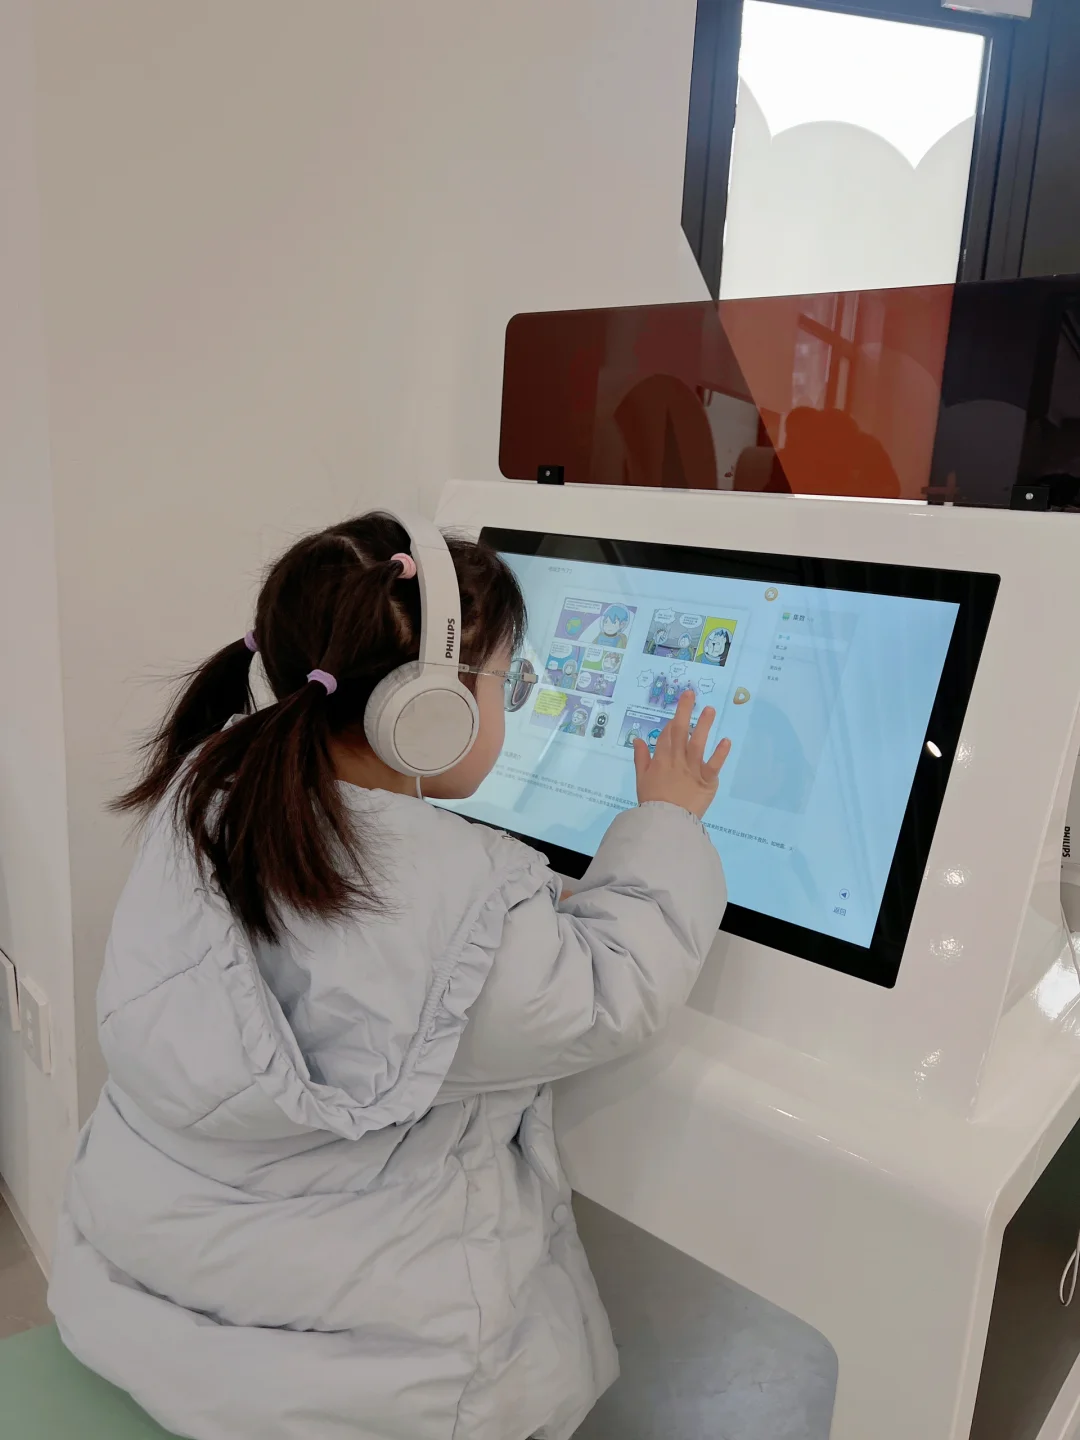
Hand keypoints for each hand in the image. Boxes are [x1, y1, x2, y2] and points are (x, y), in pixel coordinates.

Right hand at [633, 690, 730, 818]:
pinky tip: (726, 739)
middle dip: (685, 710)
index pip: (666, 735)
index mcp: (661, 759)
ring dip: (704, 725)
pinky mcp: (707, 780)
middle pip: (680, 731)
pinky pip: (714, 764)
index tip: (678, 712)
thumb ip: (641, 758)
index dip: (672, 722)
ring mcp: (693, 769)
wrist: (666, 822)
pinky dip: (721, 752)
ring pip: (698, 743)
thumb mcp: (641, 779)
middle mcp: (677, 760)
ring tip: (710, 709)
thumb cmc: (653, 801)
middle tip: (691, 692)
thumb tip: (638, 739)